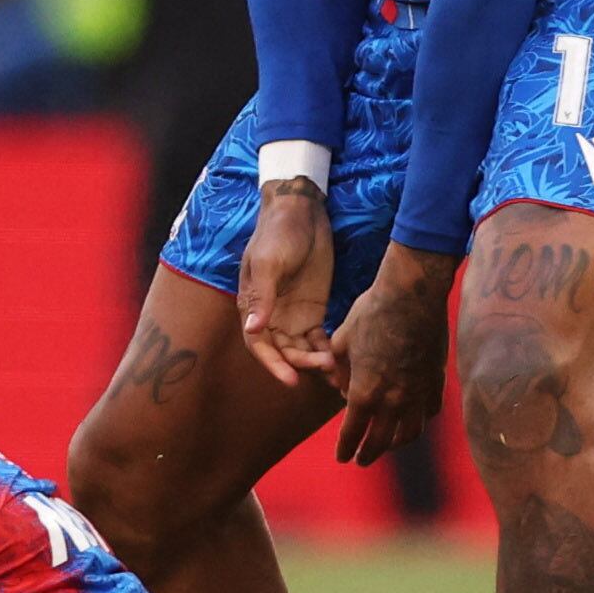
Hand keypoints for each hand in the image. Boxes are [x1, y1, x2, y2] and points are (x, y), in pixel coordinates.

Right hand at [235, 179, 338, 386]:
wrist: (301, 212)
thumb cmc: (277, 234)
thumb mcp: (269, 263)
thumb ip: (262, 297)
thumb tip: (253, 330)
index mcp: (253, 307)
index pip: (259, 345)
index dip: (273, 364)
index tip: (291, 379)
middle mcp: (271, 317)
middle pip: (283, 352)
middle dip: (301, 364)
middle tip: (325, 367)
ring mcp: (293, 316)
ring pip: (302, 350)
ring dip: (316, 362)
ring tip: (337, 369)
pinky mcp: (314, 311)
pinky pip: (319, 339)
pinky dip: (327, 351)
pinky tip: (341, 360)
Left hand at [328, 251, 455, 466]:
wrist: (412, 295)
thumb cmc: (371, 313)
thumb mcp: (342, 341)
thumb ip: (341, 371)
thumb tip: (344, 388)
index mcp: (365, 392)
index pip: (353, 433)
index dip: (345, 448)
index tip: (341, 458)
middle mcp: (394, 400)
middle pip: (381, 441)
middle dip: (369, 454)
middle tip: (361, 460)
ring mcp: (419, 393)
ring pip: (410, 432)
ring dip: (396, 444)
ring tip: (388, 445)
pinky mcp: (437, 381)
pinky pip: (430, 412)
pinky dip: (420, 421)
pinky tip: (414, 420)